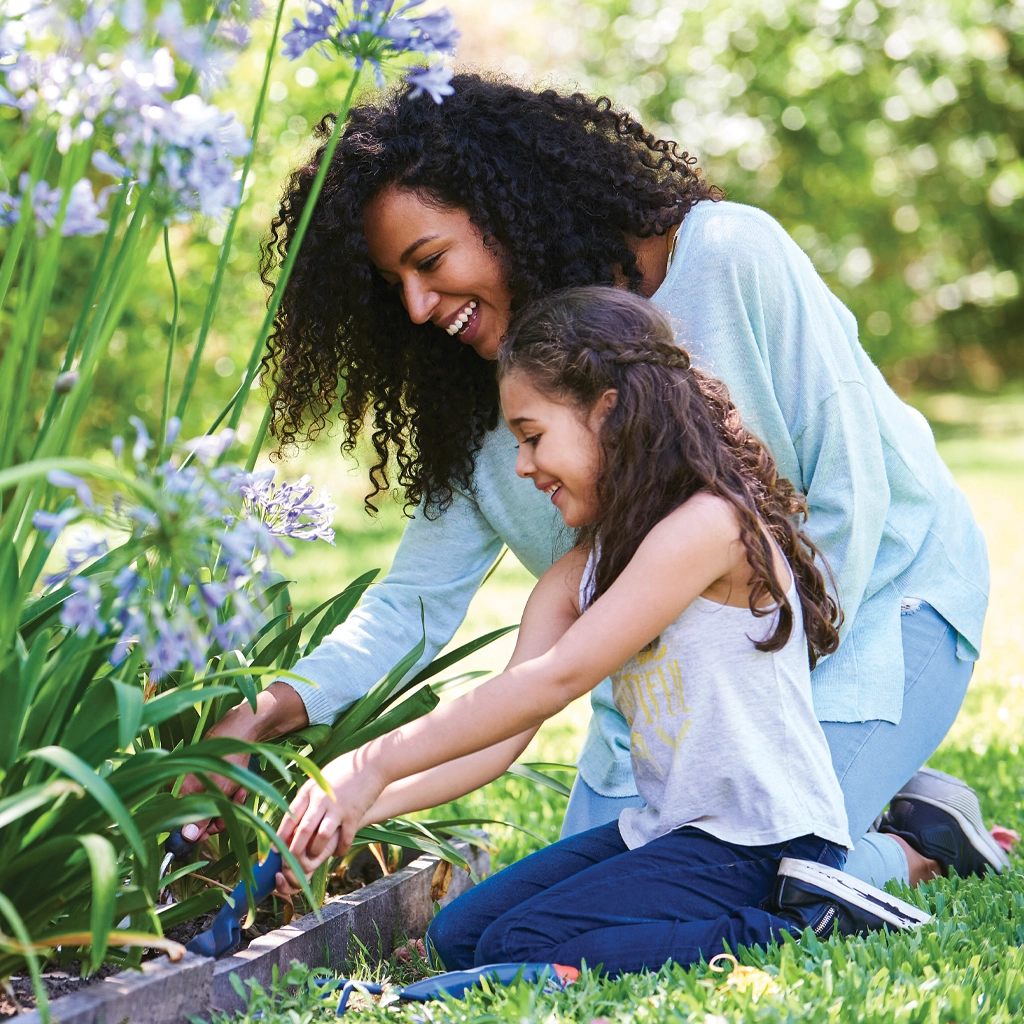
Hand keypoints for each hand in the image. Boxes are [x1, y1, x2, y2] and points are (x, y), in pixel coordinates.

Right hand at [178, 682, 308, 842]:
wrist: (245, 730)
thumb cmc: (228, 757)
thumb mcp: (217, 791)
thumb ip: (201, 815)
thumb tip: (185, 837)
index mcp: (180, 788)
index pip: (177, 820)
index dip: (193, 830)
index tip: (208, 834)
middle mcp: (187, 784)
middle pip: (198, 815)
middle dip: (218, 816)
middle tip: (232, 811)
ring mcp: (202, 779)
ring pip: (214, 805)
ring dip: (230, 804)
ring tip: (240, 793)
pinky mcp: (216, 775)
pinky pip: (223, 794)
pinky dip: (233, 794)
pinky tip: (242, 788)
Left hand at [274, 750, 385, 893]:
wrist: (372, 762)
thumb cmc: (344, 769)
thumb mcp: (320, 779)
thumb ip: (309, 796)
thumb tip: (295, 816)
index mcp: (310, 790)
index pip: (290, 816)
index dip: (280, 835)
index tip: (274, 850)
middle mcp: (321, 799)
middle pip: (303, 829)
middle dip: (294, 850)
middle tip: (290, 863)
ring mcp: (338, 807)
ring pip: (321, 837)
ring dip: (316, 851)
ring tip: (315, 857)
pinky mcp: (354, 814)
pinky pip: (345, 838)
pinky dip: (340, 849)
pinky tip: (338, 852)